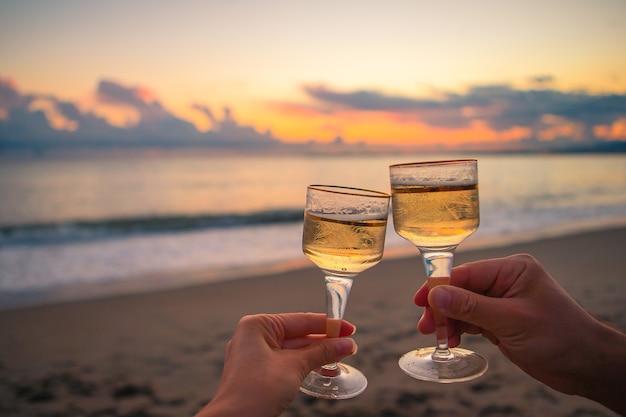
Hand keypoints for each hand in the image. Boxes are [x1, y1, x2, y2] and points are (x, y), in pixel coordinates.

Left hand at [195, 313, 356, 416]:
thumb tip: (346, 344)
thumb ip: (322, 352)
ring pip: (293, 350)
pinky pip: (286, 362)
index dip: (328, 325)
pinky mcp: (257, 372)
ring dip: (317, 355)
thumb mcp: (294, 366)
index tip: (350, 328)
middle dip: (325, 342)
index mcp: (257, 326)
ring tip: (341, 359)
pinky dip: (304, 365)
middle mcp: (254, 336)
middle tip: (349, 346)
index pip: (300, 320)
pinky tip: (323, 370)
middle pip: (298, 335)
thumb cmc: (256, 391)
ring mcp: (254, 355)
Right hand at [414, 254, 625, 413]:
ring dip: (449, 320)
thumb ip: (471, 307)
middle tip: (425, 325)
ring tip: (435, 336)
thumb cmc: (558, 336)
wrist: (585, 365)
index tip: (420, 301)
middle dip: (442, 307)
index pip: (467, 273)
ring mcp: (502, 301)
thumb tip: (436, 294)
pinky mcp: (501, 321)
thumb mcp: (511, 320)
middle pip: (462, 289)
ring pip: (464, 306)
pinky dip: (460, 329)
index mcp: (512, 269)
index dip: (441, 286)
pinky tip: (451, 339)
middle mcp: (505, 281)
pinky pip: (472, 320)